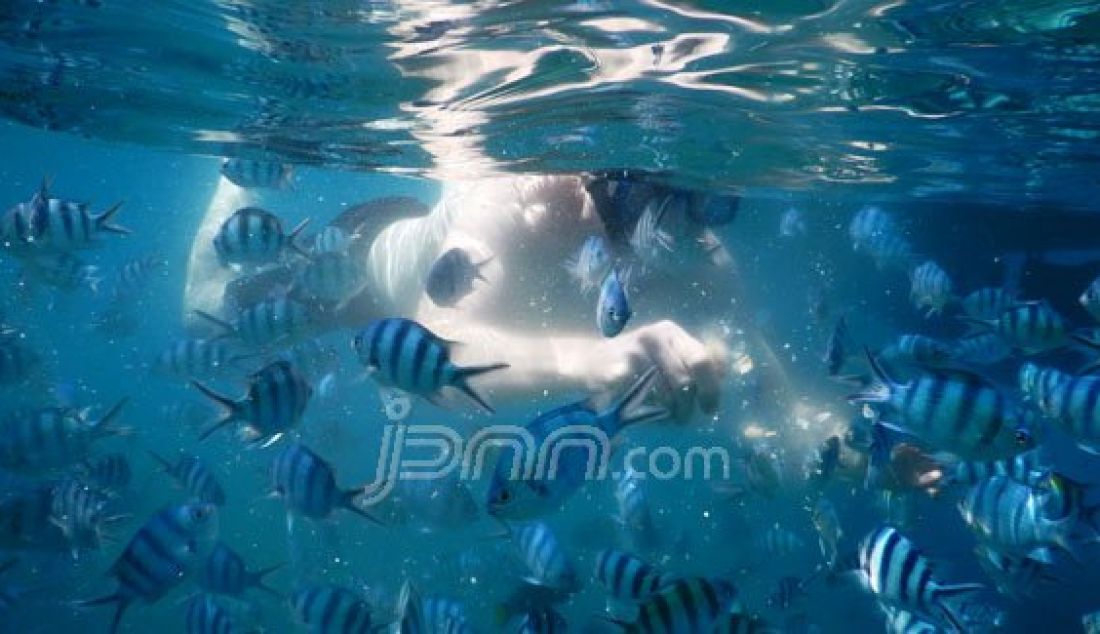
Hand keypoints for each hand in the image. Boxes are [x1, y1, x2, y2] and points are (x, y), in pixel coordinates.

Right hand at [588, 320, 727, 421]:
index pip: (703, 359)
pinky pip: (644, 400)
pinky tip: (644, 414)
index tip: (709, 408)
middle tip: (688, 417)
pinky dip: (648, 413)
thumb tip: (723, 375)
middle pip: (688, 377)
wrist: (587, 364)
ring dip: (670, 412)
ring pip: (668, 393)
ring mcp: (635, 352)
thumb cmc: (634, 366)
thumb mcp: (665, 357)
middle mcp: (655, 337)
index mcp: (671, 333)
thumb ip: (692, 363)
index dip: (712, 387)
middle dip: (691, 403)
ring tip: (664, 418)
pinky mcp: (618, 370)